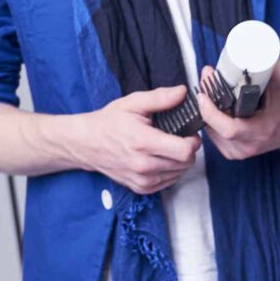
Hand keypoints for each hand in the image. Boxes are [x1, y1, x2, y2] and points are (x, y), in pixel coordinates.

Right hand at [73, 87, 200, 194]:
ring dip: (181, 161)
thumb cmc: (109, 121)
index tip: (190, 133)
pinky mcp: (141, 188)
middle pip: (186, 164)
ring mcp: (142, 180)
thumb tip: (183, 92)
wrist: (86, 144)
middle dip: (189, 150)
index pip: (185, 151)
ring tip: (169, 147)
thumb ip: (160, 98)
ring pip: (179, 174)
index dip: (193, 141)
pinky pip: (168, 182)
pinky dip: (171, 171)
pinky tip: (162, 158)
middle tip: (181, 138)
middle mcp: (143, 165)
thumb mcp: (133, 103)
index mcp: (143, 142)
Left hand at [198, 62, 279, 161]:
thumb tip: (253, 48)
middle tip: (207, 78)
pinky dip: (210, 118)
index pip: (229, 129)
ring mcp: (238, 152)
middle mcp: (248, 147)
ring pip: (210, 131)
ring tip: (209, 87)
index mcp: (262, 132)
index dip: (211, 112)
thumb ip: (270, 65)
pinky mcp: (231, 152)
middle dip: (206, 102)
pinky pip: (213, 135)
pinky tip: (213, 103)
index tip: (203, 93)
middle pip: (214, 127)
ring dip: (206, 109)